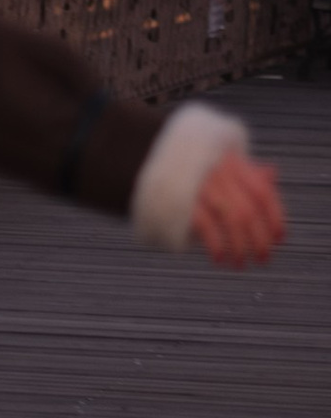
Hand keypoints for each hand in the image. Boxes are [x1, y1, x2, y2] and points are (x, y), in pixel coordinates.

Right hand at [190, 151, 284, 269]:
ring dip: (239, 247)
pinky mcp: (180, 198)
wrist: (138, 154)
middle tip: (261, 259)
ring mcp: (199, 184)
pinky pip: (207, 225)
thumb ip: (243, 170)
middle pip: (249, 210)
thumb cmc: (185, 164)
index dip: (275, 217)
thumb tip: (271, 174)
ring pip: (233, 219)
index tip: (279, 239)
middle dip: (259, 240)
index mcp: (230, 160)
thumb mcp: (215, 160)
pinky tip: (219, 258)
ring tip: (239, 264)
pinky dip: (216, 245)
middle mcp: (218, 170)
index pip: (262, 192)